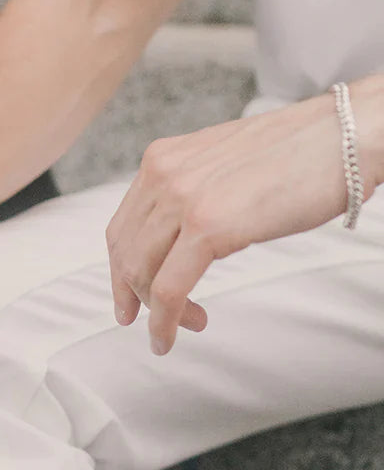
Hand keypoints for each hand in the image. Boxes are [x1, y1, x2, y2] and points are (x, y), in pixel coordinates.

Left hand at [106, 80, 383, 354]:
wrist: (349, 133)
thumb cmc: (301, 153)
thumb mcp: (223, 166)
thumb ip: (193, 192)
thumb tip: (182, 234)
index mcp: (161, 159)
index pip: (122, 226)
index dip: (121, 269)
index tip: (131, 299)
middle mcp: (162, 175)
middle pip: (125, 253)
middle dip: (134, 295)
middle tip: (151, 323)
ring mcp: (182, 199)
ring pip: (142, 273)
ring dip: (156, 311)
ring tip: (187, 325)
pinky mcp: (208, 226)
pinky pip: (169, 288)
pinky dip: (164, 320)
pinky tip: (171, 336)